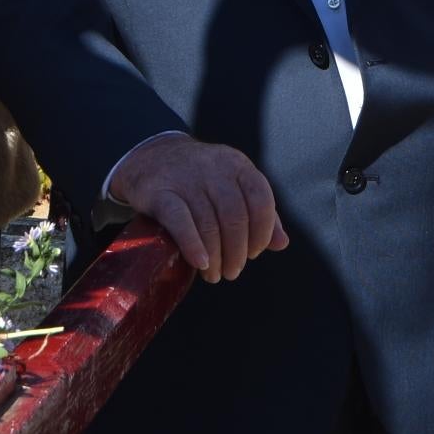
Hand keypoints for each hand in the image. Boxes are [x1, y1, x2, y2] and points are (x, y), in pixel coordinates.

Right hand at [107, 134, 288, 282]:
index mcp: (237, 165)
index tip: (253, 254)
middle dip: (237, 252)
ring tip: (214, 275)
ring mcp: (185, 178)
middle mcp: (214, 167)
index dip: (262, 233)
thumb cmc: (200, 181)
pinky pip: (180, 220)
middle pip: (235, 216)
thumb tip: (282, 243)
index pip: (261, 200)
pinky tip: (201, 263)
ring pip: (208, 223)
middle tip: (232, 272)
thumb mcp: (232, 188)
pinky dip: (192, 245)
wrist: (151, 159)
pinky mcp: (159, 191)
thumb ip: (259, 214)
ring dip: (215, 257)